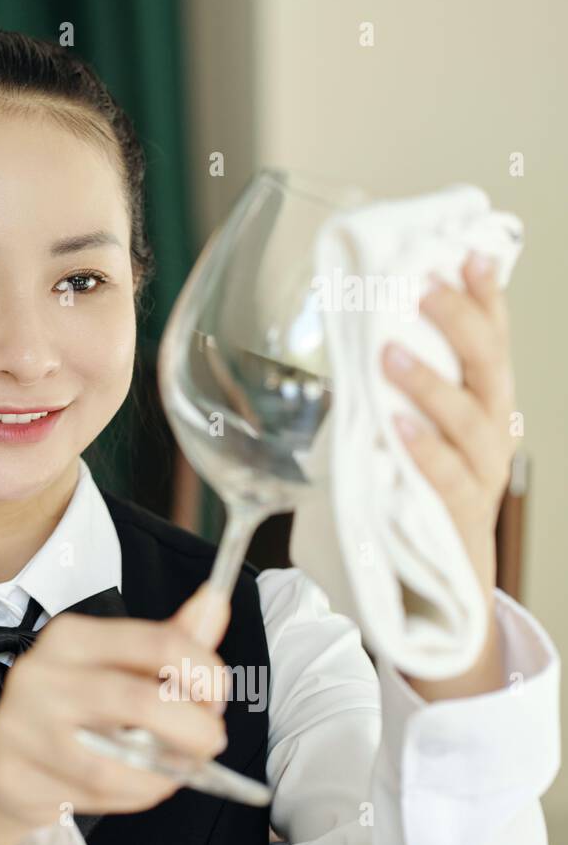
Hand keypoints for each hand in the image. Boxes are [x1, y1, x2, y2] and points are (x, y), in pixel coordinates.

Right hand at [0, 583, 230, 844]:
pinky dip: (139, 793)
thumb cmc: (69, 707)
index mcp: (70, 637)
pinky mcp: (16, 774)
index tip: (216, 696)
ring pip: (123, 760)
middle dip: (197, 730)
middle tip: (209, 740)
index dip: (206, 675)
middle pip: (144, 703)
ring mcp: (24, 726)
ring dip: (169, 771)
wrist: (3, 759)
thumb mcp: (115, 664)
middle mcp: (41, 674)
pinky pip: (101, 792)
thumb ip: (170, 639)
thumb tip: (215, 601)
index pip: (160, 643)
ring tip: (177, 767)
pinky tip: (140, 784)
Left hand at [381, 251, 514, 694]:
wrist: (437, 591)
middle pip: (488, 366)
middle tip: (425, 286)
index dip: (484, 296)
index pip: (488, 340)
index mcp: (480, 404)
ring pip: (469, 418)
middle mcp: (491, 433)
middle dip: (461, 321)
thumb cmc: (410, 500)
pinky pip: (446, 478)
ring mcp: (482, 476)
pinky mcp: (461, 517)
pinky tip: (400, 427)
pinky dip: (424, 449)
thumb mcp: (400, 434)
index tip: (467, 253)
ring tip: (390, 353)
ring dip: (430, 382)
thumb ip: (388, 392)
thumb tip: (353, 334)